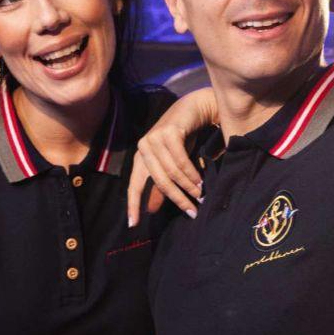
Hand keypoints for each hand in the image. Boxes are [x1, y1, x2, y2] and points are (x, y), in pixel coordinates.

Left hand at [127, 87, 217, 227]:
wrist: (193, 109)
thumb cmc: (181, 138)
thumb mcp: (171, 163)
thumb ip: (161, 185)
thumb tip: (152, 210)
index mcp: (141, 157)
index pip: (134, 185)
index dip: (133, 205)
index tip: (133, 225)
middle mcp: (143, 147)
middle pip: (159, 181)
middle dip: (177, 198)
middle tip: (192, 212)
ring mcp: (154, 138)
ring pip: (171, 172)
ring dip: (188, 186)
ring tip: (200, 196)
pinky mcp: (168, 132)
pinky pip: (181, 160)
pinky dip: (192, 173)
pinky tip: (200, 181)